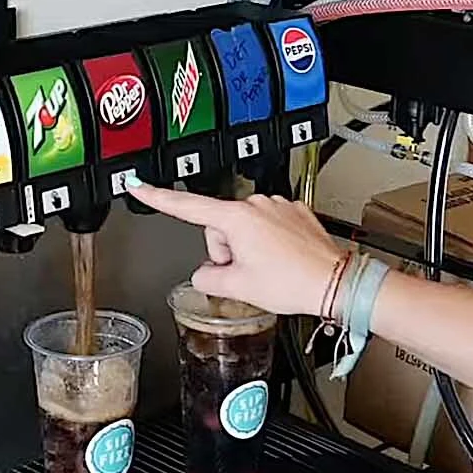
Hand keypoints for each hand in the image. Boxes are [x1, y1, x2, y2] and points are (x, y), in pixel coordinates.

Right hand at [126, 182, 346, 317]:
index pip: (186, 206)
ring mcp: (278, 206)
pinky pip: (268, 226)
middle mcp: (257, 204)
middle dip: (227, 251)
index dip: (157, 197)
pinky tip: (282, 261)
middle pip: (220, 226)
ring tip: (270, 270)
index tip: (137, 185)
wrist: (334, 282)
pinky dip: (269, 243)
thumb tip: (204, 274)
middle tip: (247, 273)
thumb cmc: (293, 282)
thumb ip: (207, 277)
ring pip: (244, 227)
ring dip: (249, 248)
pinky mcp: (295, 212)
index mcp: (238, 218)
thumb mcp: (239, 287)